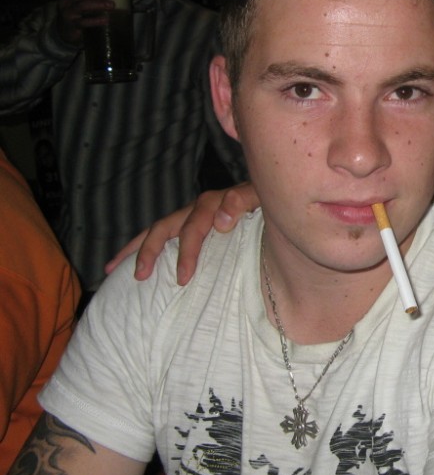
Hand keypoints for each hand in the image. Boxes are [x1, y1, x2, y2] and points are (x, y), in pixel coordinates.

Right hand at [55, 0, 114, 45]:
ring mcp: (67, 14)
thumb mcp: (77, 0)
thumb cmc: (76, 12)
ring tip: (112, 5)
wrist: (64, 31)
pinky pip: (83, 22)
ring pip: (82, 6)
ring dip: (98, 4)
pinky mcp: (71, 26)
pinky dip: (95, 20)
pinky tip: (106, 19)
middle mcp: (64, 3)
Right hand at [105, 182, 260, 284]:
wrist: (274, 198)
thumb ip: (245, 201)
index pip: (195, 224)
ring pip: (158, 229)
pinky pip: (161, 235)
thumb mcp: (261, 197)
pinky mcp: (190, 224)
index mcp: (215, 203)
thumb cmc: (269, 203)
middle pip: (168, 225)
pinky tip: (121, 266)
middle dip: (153, 250)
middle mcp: (199, 207)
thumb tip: (221, 219)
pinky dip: (140, 248)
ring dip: (138, 249)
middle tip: (143, 276)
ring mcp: (192, 215)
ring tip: (117, 271)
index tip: (183, 277)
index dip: (188, 249)